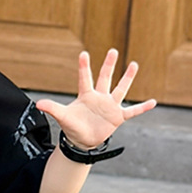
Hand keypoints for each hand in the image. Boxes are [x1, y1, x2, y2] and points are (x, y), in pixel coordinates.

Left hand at [35, 49, 156, 150]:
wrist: (82, 141)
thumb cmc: (72, 127)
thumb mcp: (62, 116)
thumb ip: (52, 108)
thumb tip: (38, 103)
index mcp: (86, 95)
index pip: (84, 78)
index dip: (84, 67)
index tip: (83, 53)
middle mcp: (99, 97)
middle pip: (105, 78)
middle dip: (109, 65)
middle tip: (113, 51)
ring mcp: (110, 106)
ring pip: (120, 89)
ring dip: (127, 78)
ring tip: (134, 65)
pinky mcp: (117, 117)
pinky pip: (132, 111)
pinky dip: (142, 108)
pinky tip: (153, 102)